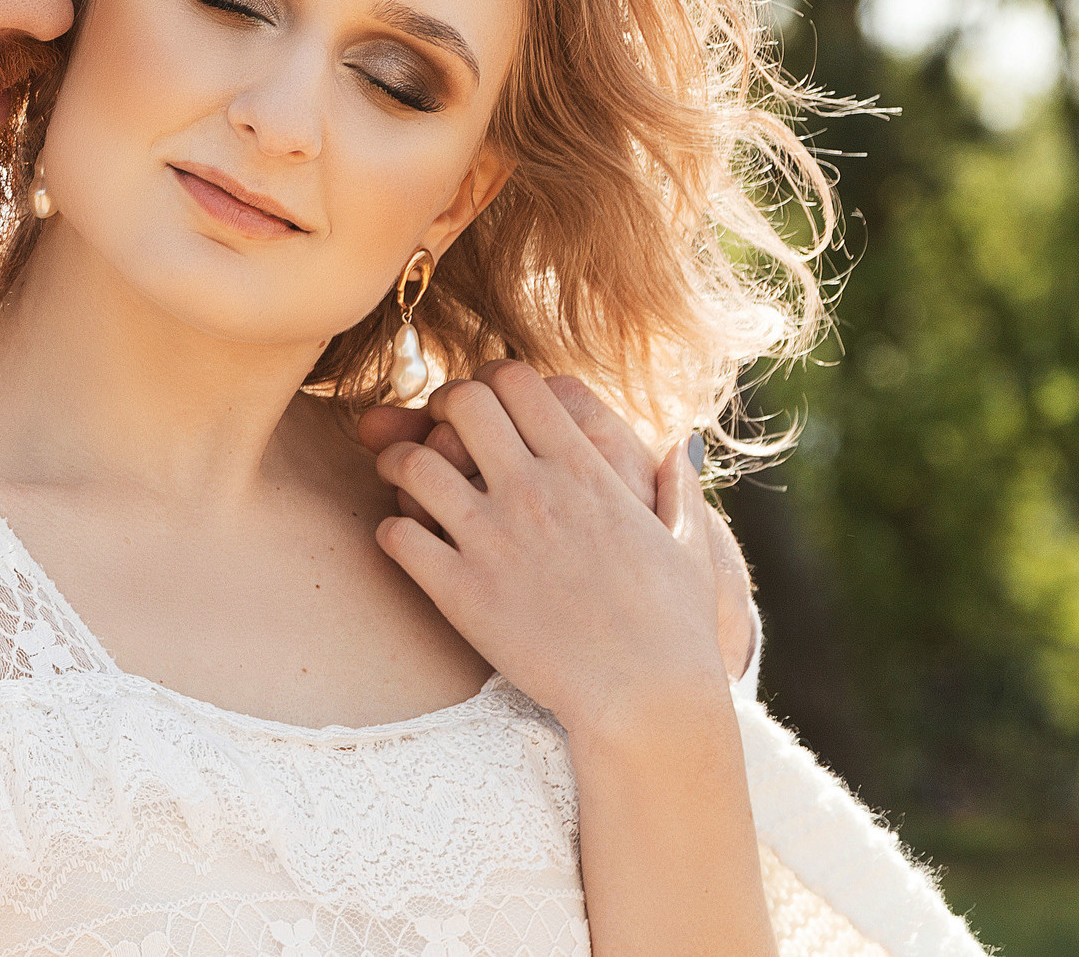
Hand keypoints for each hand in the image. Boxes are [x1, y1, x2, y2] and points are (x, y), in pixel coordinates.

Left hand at [358, 363, 756, 683]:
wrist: (646, 700)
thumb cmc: (675, 629)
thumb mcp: (686, 545)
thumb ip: (679, 488)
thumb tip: (683, 445)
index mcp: (585, 470)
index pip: (516, 379)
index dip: (491, 381)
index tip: (488, 408)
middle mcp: (534, 491)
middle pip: (459, 401)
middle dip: (439, 407)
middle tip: (437, 434)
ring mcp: (493, 540)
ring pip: (413, 463)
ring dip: (399, 463)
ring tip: (402, 480)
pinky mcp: (461, 593)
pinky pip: (397, 536)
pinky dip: (392, 532)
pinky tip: (407, 543)